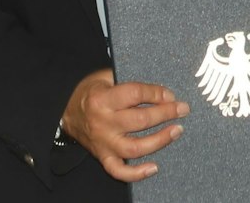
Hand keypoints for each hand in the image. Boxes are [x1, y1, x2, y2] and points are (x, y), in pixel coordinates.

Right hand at [60, 68, 188, 182]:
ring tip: (177, 131)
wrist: (66, 111)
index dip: (157, 94)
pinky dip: (136, 173)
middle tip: (183, 109)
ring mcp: (103, 142)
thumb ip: (128, 80)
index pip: (135, 94)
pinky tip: (154, 168)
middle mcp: (103, 122)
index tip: (172, 95)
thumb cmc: (92, 92)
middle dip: (166, 114)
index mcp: (102, 99)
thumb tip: (159, 88)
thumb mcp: (105, 77)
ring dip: (159, 141)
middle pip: (140, 120)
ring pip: (134, 147)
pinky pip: (119, 171)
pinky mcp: (103, 156)